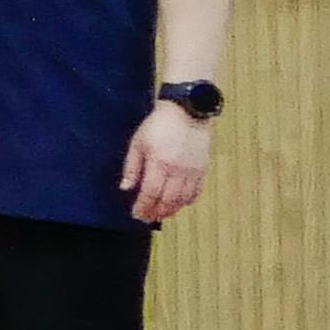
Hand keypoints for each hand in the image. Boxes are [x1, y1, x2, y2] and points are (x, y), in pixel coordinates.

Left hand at [122, 100, 211, 223]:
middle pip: (167, 200)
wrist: (186, 112)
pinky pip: (197, 191)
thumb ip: (132, 168)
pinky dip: (188, 201)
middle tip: (148, 218)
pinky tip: (179, 203)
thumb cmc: (158, 125)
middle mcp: (178, 170)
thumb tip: (126, 188)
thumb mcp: (137, 144)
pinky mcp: (203, 169)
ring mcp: (193, 171)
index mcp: (159, 163)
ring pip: (183, 199)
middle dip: (156, 212)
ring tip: (161, 214)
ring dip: (171, 210)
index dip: (143, 207)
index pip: (150, 193)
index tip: (137, 214)